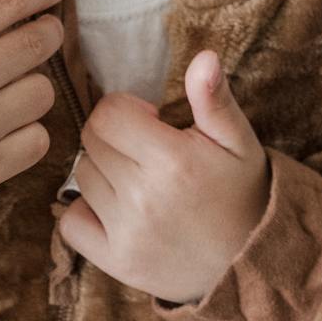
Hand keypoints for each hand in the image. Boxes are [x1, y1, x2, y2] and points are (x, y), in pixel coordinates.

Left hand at [57, 50, 271, 303]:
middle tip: (145, 151)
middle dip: (114, 136)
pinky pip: (70, 223)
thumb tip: (204, 57)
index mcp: (172, 160)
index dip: (126, 109)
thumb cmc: (242, 193)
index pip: (107, 114)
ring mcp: (127, 233)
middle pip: (91, 141)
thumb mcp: (239, 141)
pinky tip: (114, 210)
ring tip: (137, 181)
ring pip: (82, 177)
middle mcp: (143, 197)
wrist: (251, 263)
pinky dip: (84, 213)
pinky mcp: (116, 262)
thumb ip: (215, 99)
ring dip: (102, 172)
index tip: (152, 122)